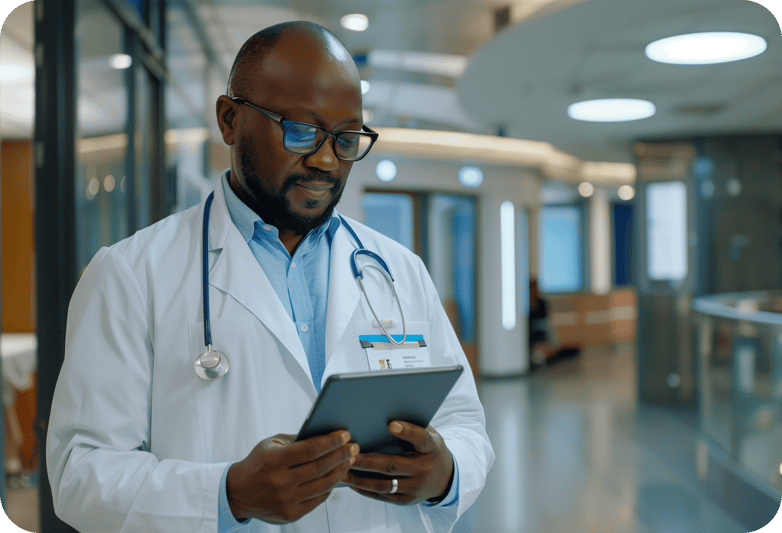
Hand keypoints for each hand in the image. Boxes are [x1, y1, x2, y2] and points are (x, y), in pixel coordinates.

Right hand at [226, 431, 358, 523]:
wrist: (238, 493)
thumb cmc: (258, 464)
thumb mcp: (271, 444)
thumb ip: (296, 440)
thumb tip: (325, 435)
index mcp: (274, 461)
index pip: (310, 449)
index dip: (331, 442)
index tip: (344, 435)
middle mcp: (281, 482)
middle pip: (320, 467)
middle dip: (342, 455)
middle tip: (353, 447)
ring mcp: (286, 500)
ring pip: (323, 485)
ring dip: (341, 471)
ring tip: (349, 461)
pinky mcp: (290, 514)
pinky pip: (318, 499)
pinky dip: (330, 487)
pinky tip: (336, 476)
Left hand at [342, 421, 453, 504]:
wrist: (445, 479)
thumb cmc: (429, 450)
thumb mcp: (429, 435)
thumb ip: (413, 427)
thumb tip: (384, 413)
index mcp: (432, 448)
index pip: (421, 438)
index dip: (407, 431)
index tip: (391, 424)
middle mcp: (426, 469)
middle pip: (393, 465)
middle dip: (367, 460)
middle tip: (348, 453)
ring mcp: (417, 488)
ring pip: (385, 484)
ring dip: (361, 478)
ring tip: (343, 470)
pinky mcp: (407, 501)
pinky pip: (383, 496)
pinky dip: (365, 489)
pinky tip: (351, 481)